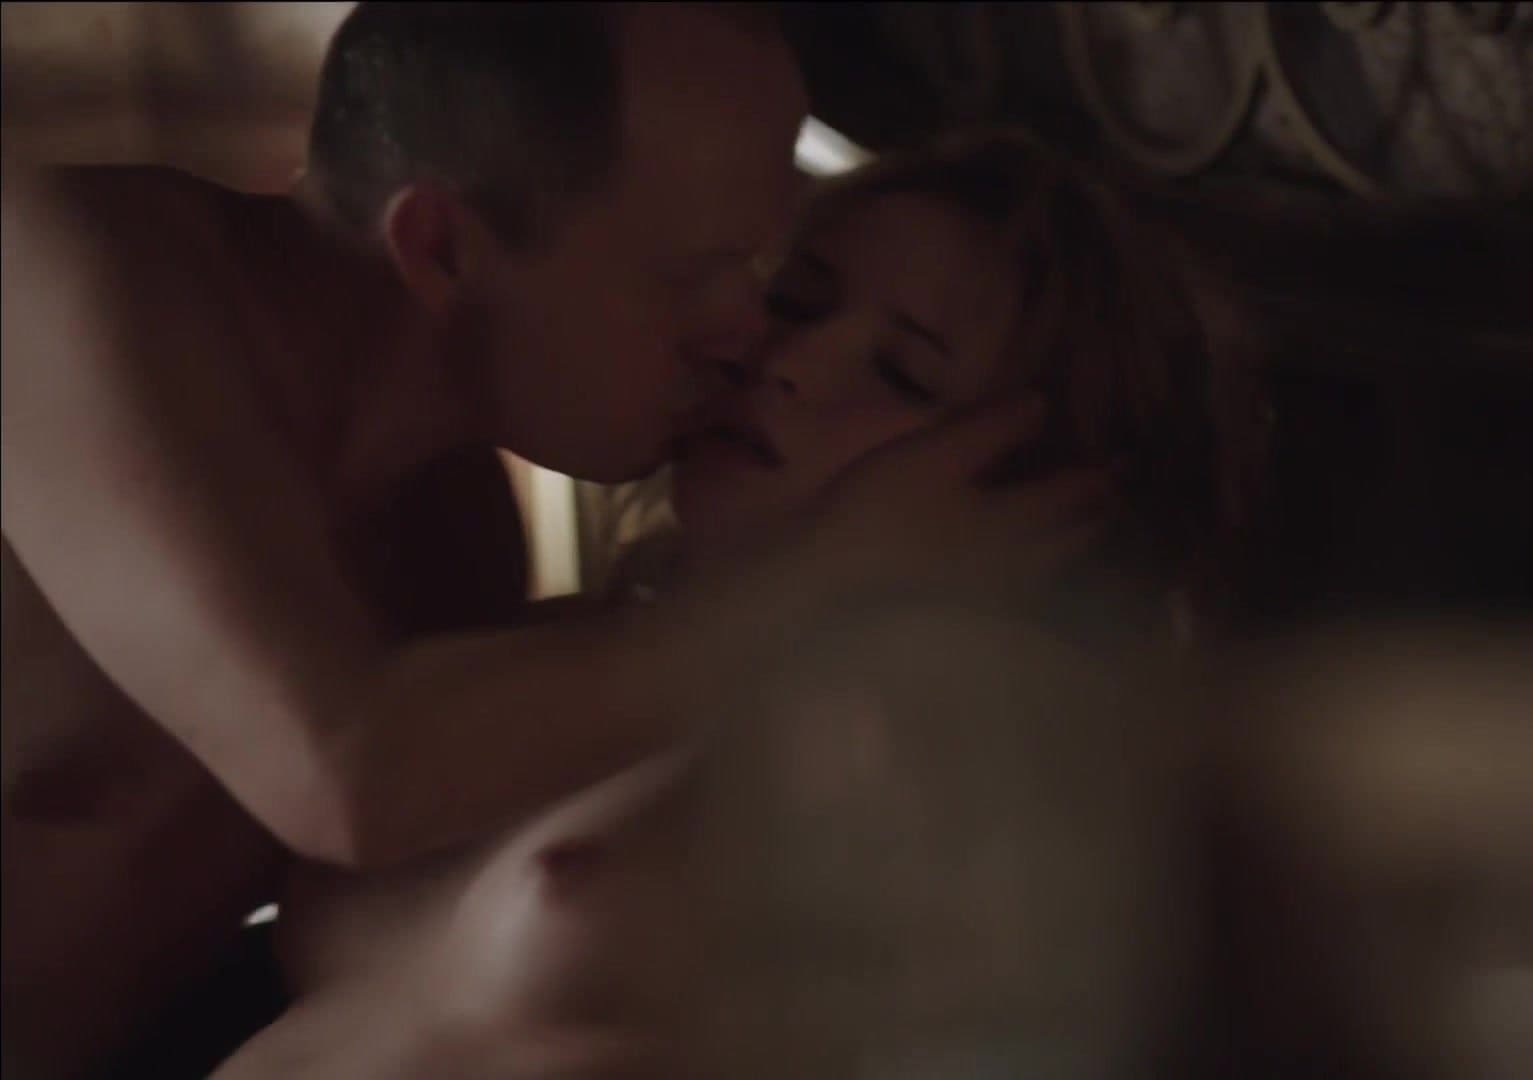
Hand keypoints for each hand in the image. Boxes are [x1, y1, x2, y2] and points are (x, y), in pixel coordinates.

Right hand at [795, 395, 1117, 603]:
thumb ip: (995, 428)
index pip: (1078, 493)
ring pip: (1053, 565)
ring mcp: (992, 589)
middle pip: (1076, 538)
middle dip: (1101, 512)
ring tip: (1086, 520)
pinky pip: (1025, 582)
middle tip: (1118, 487)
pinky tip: (1030, 556)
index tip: (1128, 453)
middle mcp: (1019, 560)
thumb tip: (1045, 404)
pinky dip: (1042, 563)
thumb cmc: (883, 506)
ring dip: (1077, 542)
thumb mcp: (938, 451)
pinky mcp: (965, 603)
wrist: (829, 574)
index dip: (1105, 471)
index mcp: (1019, 521)